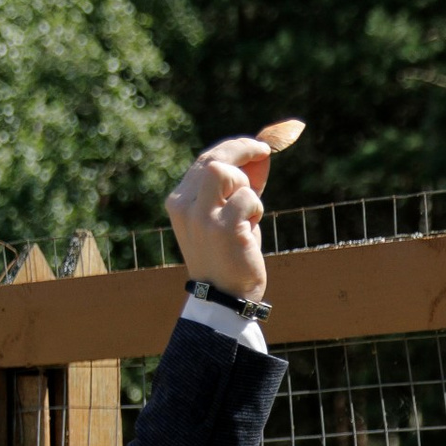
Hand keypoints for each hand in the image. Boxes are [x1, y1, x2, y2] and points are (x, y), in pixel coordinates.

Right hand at [167, 135, 272, 299]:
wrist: (225, 299)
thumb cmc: (229, 256)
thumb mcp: (229, 215)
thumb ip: (241, 185)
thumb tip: (262, 153)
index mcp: (179, 202)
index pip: (205, 161)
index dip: (234, 148)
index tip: (257, 146)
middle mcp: (184, 206)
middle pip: (215, 160)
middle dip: (243, 150)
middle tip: (265, 150)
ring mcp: (201, 217)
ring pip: (228, 174)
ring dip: (248, 190)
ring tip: (249, 216)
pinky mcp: (222, 228)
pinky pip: (248, 199)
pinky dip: (256, 210)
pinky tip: (251, 231)